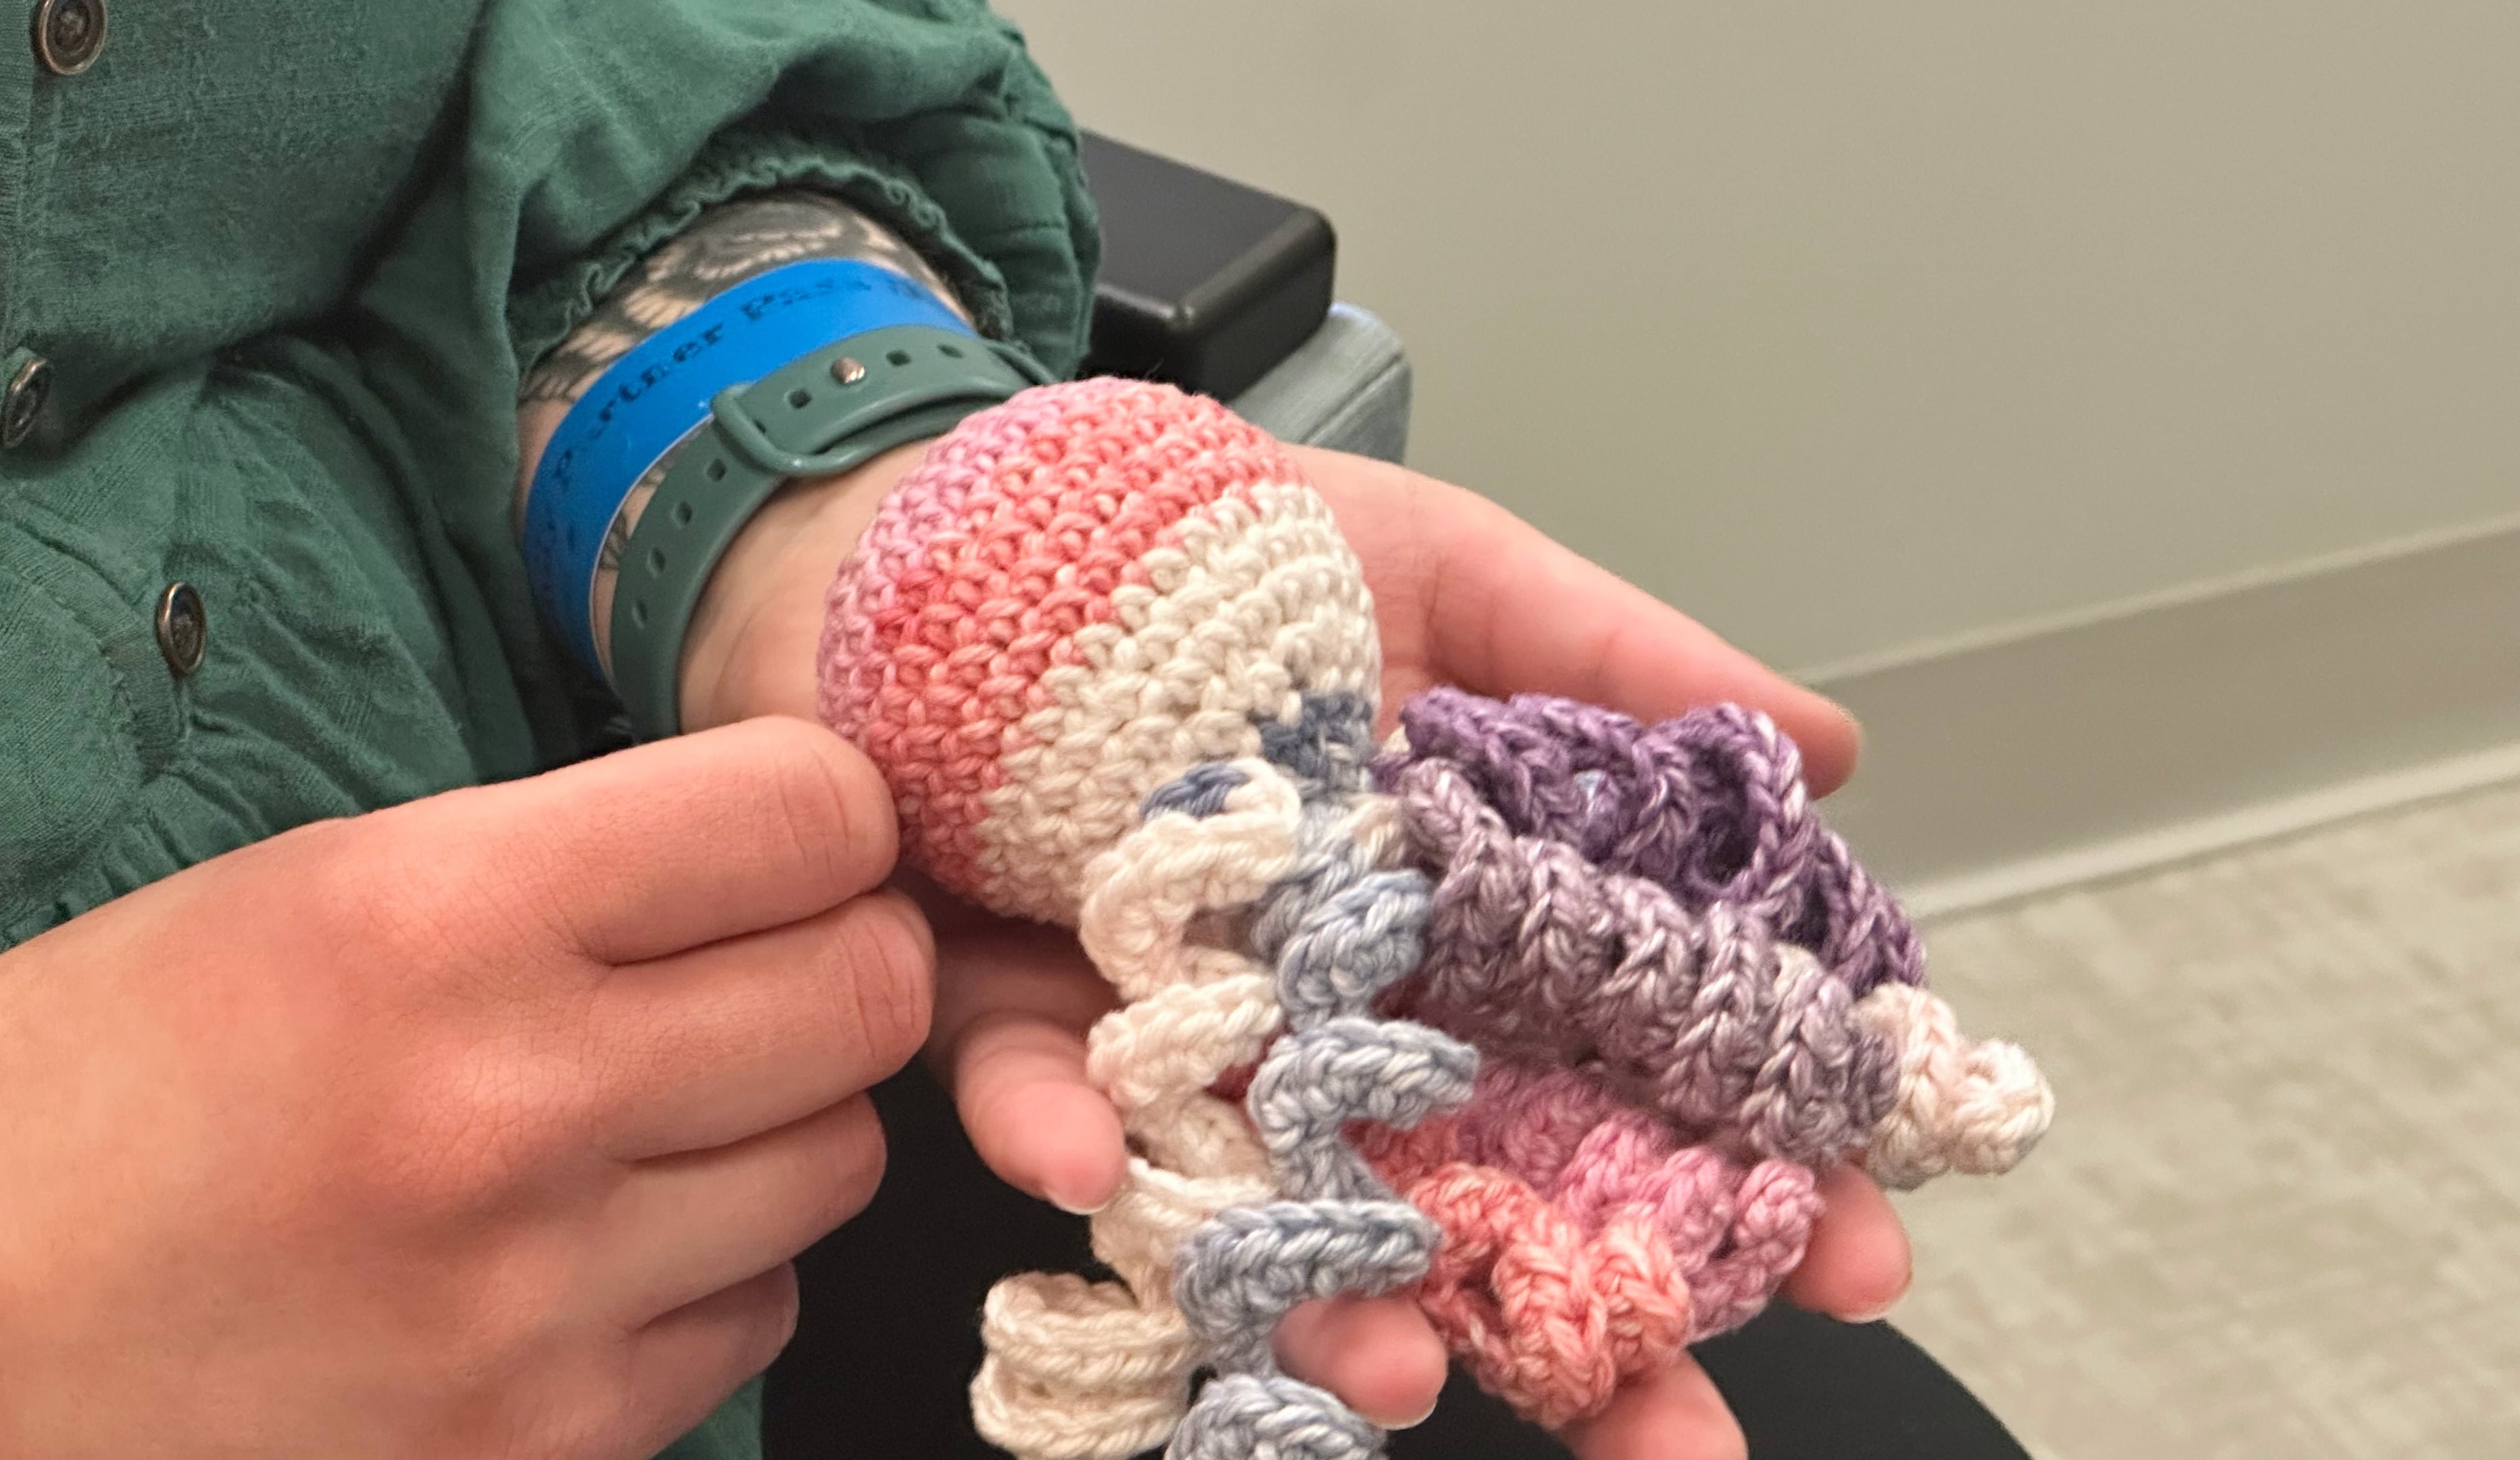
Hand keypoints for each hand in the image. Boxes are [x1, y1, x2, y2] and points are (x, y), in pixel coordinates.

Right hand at [0, 721, 933, 1459]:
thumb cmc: (110, 1083)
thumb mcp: (324, 894)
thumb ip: (577, 868)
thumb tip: (802, 854)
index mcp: (440, 917)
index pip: (812, 816)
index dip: (828, 818)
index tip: (791, 841)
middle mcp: (512, 1107)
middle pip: (875, 996)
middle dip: (843, 966)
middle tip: (758, 975)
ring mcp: (538, 1301)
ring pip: (840, 1164)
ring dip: (776, 1130)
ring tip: (640, 1124)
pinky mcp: (545, 1446)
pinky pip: (755, 1316)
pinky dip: (704, 1276)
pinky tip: (581, 1254)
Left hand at [683, 444, 1903, 1456]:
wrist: (958, 521)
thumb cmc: (1211, 540)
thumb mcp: (1443, 569)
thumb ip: (1618, 661)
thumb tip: (1838, 752)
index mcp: (1466, 914)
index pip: (1638, 1070)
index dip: (1756, 1170)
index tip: (1856, 1252)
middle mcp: (1340, 1003)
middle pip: (1491, 1198)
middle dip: (1590, 1337)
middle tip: (1680, 1442)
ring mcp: (1190, 1027)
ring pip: (1283, 1205)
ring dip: (1332, 1306)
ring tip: (1395, 1377)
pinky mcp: (1021, 1012)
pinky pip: (1046, 1095)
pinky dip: (1067, 1128)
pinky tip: (1094, 1164)